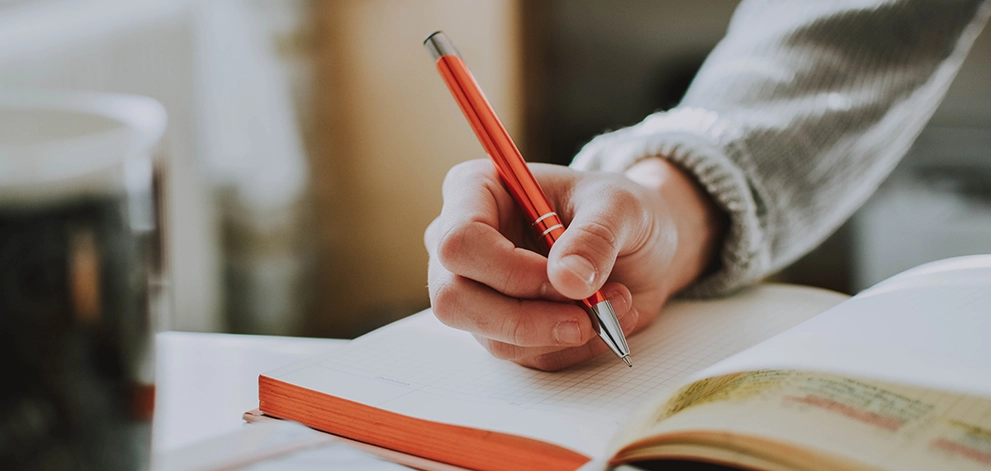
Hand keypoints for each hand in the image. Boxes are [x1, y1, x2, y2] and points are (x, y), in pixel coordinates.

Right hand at [424, 158, 723, 370]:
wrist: (639, 244)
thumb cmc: (618, 210)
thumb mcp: (621, 207)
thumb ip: (595, 237)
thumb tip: (568, 279)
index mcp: (475, 191)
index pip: (459, 242)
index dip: (509, 270)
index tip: (567, 279)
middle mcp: (463, 244)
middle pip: (454, 299)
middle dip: (527, 318)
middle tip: (587, 316)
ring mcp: (475, 290)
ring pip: (491, 336)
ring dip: (560, 332)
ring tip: (613, 303)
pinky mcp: (500, 327)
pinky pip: (524, 355)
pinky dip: (571, 345)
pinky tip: (603, 317)